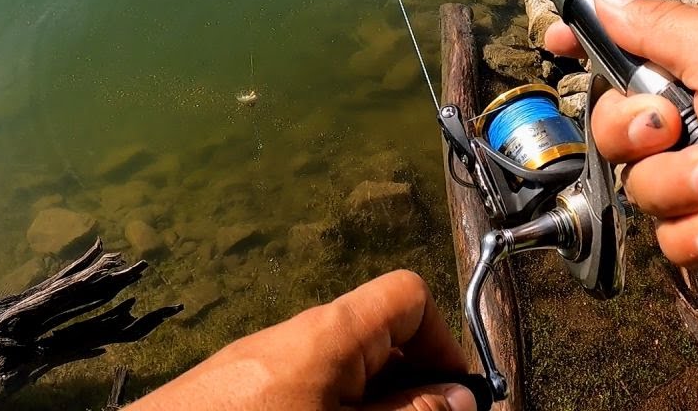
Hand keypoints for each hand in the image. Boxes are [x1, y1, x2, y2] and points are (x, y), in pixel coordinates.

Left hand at [126, 270, 477, 410]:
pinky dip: (330, 404)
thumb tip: (460, 397)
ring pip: (342, 366)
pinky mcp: (237, 384)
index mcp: (332, 331)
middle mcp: (298, 331)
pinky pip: (304, 383)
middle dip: (410, 384)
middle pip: (379, 335)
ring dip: (370, 400)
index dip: (443, 343)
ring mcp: (263, 357)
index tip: (454, 400)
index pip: (409, 296)